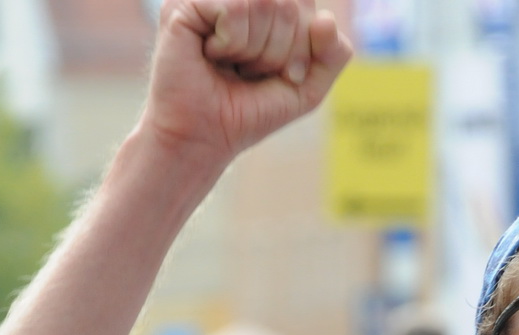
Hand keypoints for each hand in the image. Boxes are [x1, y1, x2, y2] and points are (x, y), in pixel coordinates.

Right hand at [142, 0, 353, 166]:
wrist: (204, 138)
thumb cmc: (250, 110)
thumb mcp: (307, 86)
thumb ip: (334, 53)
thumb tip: (325, 20)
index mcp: (268, 3)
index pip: (307, 4)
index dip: (303, 45)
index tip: (283, 73)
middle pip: (288, 3)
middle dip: (278, 50)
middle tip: (249, 73)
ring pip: (263, 2)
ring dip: (254, 49)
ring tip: (231, 65)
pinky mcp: (184, 4)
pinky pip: (234, 8)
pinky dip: (230, 43)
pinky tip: (210, 55)